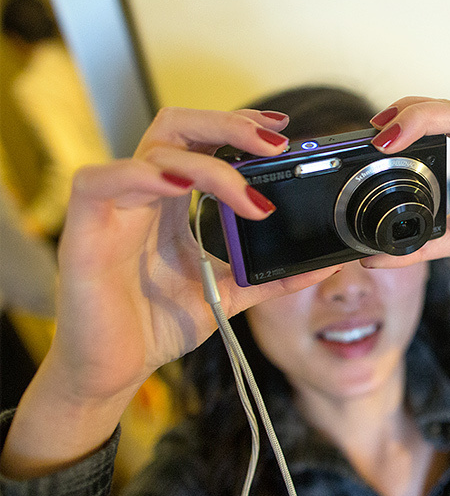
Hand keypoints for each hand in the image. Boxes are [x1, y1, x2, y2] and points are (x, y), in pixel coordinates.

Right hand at [1, 107, 341, 478]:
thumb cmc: (156, 325)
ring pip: (155, 150)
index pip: (201, 139)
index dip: (238, 125)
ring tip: (249, 199)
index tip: (282, 129)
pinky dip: (144, 176)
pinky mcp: (83, 230)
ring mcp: (112, 208)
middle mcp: (143, 194)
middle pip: (179, 126)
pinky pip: (100, 180)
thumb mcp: (228, 294)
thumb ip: (270, 277)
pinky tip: (182, 188)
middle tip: (276, 144)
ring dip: (209, 165)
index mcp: (171, 202)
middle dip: (230, 124)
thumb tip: (321, 266)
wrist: (113, 371)